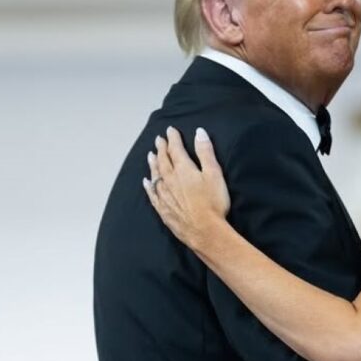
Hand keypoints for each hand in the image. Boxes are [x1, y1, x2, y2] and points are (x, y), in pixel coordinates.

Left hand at [144, 126, 229, 251]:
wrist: (204, 231)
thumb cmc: (213, 203)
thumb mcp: (214, 174)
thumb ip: (205, 152)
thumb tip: (199, 132)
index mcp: (183, 170)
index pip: (175, 149)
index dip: (173, 139)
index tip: (171, 130)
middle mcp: (170, 180)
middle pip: (163, 161)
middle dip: (161, 149)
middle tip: (159, 140)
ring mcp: (164, 195)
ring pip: (155, 175)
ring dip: (153, 164)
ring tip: (150, 155)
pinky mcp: (163, 209)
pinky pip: (152, 194)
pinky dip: (148, 185)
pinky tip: (146, 182)